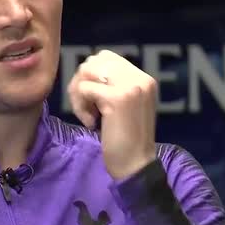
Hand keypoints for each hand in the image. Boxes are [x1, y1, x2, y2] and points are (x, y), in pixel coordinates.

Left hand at [67, 50, 157, 179]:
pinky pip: (84, 89)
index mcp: (145, 79)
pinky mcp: (117, 99)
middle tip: (85, 107)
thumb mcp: (125, 106)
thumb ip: (114, 85)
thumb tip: (86, 69)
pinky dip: (80, 107)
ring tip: (88, 115)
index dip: (91, 75)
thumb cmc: (126, 140)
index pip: (107, 58)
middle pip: (95, 61)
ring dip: (79, 93)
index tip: (92, 100)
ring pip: (87, 71)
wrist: (135, 165)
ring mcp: (130, 87)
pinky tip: (91, 124)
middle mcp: (141, 78)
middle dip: (81, 82)